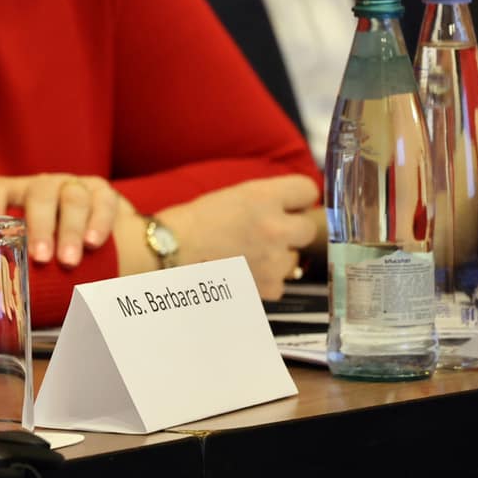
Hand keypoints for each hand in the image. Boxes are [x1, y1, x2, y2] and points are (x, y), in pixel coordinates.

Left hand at [0, 172, 131, 265]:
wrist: (104, 234)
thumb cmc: (52, 246)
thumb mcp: (30, 248)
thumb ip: (14, 264)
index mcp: (16, 195)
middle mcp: (44, 186)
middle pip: (39, 196)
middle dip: (40, 227)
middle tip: (40, 258)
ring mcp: (74, 186)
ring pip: (72, 200)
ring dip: (69, 231)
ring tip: (68, 261)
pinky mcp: (103, 193)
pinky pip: (102, 203)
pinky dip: (98, 223)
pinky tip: (92, 244)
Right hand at [152, 176, 322, 299]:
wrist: (168, 252)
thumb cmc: (192, 222)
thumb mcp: (233, 195)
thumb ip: (267, 198)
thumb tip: (294, 205)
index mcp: (263, 196)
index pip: (308, 190)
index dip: (296, 198)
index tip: (288, 204)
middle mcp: (275, 227)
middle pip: (308, 227)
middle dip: (291, 229)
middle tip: (266, 231)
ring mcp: (273, 259)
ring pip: (294, 258)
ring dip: (278, 256)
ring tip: (247, 253)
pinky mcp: (267, 286)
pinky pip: (280, 282)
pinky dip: (266, 279)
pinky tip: (244, 271)